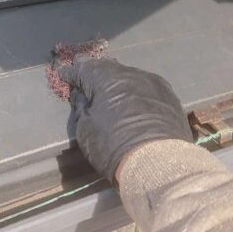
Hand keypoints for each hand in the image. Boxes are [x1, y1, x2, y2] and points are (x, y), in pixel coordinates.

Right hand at [57, 57, 191, 182]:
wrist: (158, 163)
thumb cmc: (114, 146)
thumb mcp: (86, 129)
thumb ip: (81, 106)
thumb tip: (82, 94)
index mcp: (106, 79)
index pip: (84, 70)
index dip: (72, 72)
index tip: (63, 71)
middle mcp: (130, 74)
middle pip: (108, 68)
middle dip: (95, 70)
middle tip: (83, 67)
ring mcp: (153, 83)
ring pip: (129, 76)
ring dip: (117, 80)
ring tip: (109, 83)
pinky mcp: (169, 95)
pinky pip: (146, 87)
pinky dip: (136, 90)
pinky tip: (133, 96)